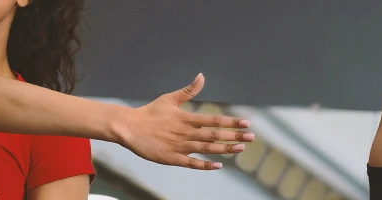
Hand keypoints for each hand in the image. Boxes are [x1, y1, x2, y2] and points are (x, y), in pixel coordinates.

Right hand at [120, 73, 254, 169]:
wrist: (129, 128)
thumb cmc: (149, 113)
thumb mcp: (169, 99)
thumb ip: (188, 91)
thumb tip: (201, 76)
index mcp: (186, 118)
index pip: (214, 120)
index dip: (231, 122)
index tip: (246, 123)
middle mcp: (186, 132)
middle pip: (215, 135)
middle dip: (235, 136)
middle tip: (252, 137)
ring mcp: (180, 146)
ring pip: (207, 149)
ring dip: (225, 149)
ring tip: (240, 148)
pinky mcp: (172, 158)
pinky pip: (192, 163)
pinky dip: (205, 165)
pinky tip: (218, 165)